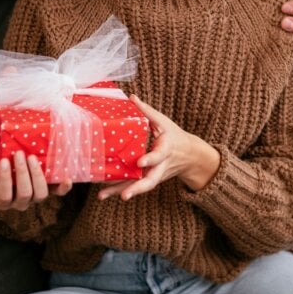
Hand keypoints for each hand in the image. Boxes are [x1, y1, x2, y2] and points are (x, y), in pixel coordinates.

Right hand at [0, 151, 71, 210]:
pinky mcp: (49, 189)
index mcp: (3, 199)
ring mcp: (36, 195)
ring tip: (32, 158)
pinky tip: (66, 178)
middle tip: (19, 154)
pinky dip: (63, 187)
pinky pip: (58, 192)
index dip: (4, 180)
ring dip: (37, 176)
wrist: (9, 162)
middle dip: (22, 174)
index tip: (3, 161)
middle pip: (24, 195)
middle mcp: (20, 201)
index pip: (4, 196)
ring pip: (40, 194)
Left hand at [98, 95, 218, 201]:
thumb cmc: (174, 136)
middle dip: (136, 189)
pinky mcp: (148, 178)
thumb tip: (132, 97)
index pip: (158, 156)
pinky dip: (119, 189)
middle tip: (124, 196)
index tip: (140, 162)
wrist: (190, 156)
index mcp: (166, 150)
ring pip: (139, 186)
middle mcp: (160, 167)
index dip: (150, 159)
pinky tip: (104, 193)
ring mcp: (154, 175)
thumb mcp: (164, 122)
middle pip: (150, 181)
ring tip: (102, 196)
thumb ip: (147, 111)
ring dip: (121, 192)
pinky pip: (134, 185)